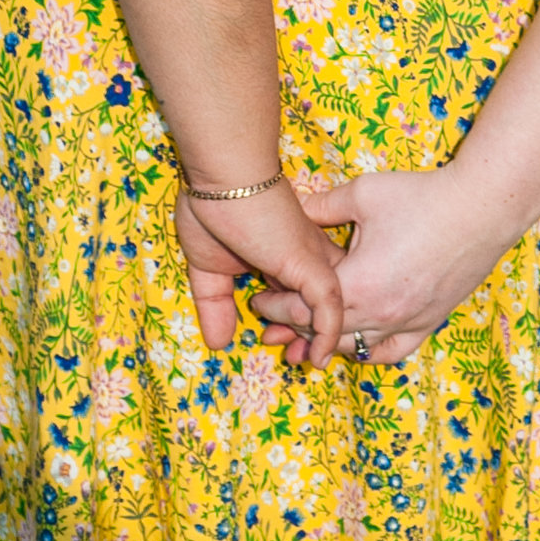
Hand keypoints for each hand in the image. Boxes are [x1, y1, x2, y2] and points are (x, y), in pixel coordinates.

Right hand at [172, 179, 348, 368]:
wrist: (221, 177)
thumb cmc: (211, 208)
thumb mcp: (208, 267)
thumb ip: (216, 303)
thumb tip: (219, 342)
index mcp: (285, 254)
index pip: (303, 292)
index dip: (294, 320)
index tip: (277, 342)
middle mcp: (305, 255)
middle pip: (323, 300)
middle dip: (311, 334)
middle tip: (295, 359)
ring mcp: (310, 258)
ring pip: (331, 306)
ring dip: (318, 339)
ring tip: (305, 363)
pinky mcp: (309, 262)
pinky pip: (329, 304)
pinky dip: (327, 331)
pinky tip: (319, 355)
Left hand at [290, 167, 515, 360]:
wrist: (483, 207)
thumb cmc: (422, 197)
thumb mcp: (363, 194)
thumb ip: (322, 206)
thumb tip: (293, 208)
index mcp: (358, 285)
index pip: (303, 309)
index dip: (276, 305)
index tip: (259, 298)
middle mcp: (381, 315)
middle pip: (323, 334)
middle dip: (293, 329)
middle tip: (271, 323)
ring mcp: (407, 323)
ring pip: (355, 348)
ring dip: (327, 344)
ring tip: (307, 338)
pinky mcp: (429, 322)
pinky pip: (392, 351)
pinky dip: (370, 351)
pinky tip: (358, 345)